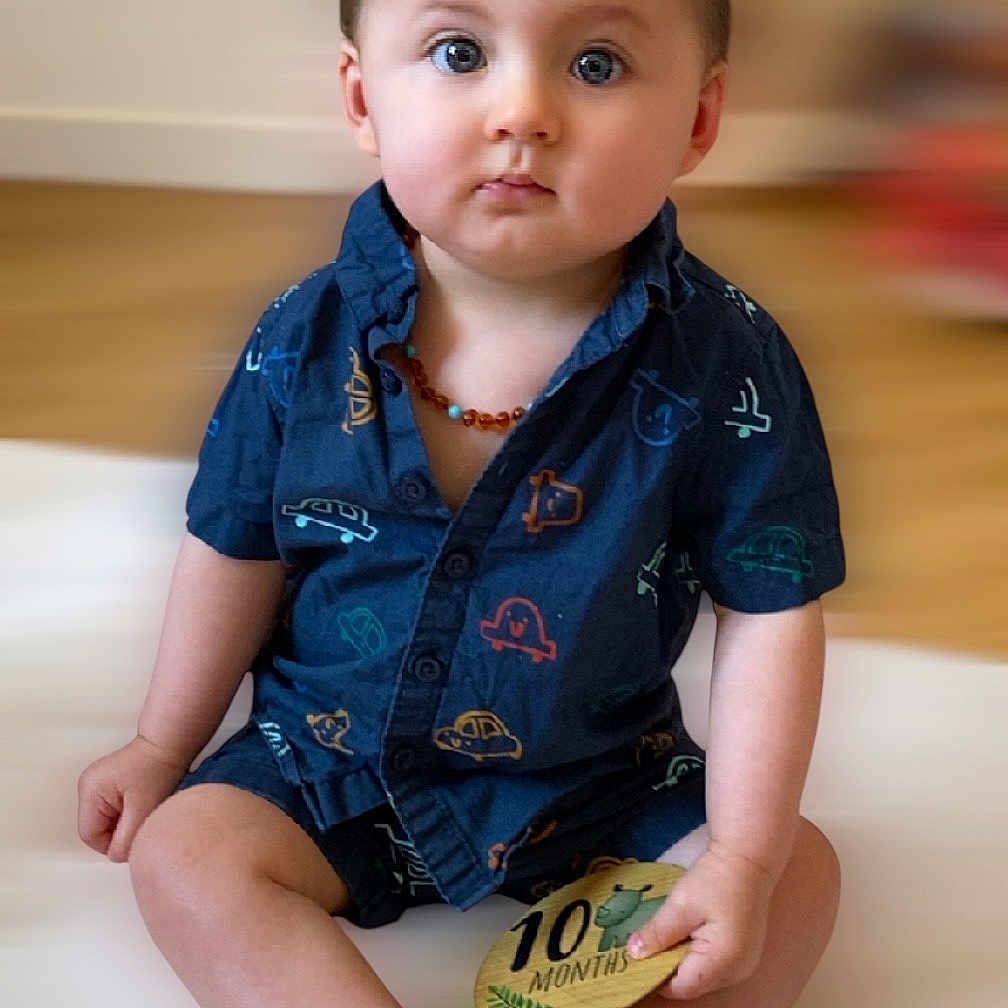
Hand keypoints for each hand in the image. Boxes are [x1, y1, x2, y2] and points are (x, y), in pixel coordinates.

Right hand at [77, 734, 189, 862]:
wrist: (170, 743)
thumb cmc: (159, 768)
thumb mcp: (144, 810)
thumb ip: (127, 838)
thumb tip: (117, 856)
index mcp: (91, 791)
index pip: (90, 835)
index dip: (111, 844)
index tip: (134, 839)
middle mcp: (87, 786)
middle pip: (95, 828)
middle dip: (117, 832)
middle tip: (142, 823)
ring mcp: (96, 783)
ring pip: (103, 820)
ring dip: (122, 822)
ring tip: (143, 810)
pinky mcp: (107, 782)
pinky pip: (110, 809)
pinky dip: (124, 813)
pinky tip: (141, 803)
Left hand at [627, 844, 776, 999]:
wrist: (748, 857)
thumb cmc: (715, 879)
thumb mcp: (681, 904)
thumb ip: (658, 933)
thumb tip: (633, 954)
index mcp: (722, 963)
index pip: (680, 988)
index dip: (655, 977)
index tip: (634, 960)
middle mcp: (737, 972)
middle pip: (692, 984)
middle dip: (667, 968)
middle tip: (645, 946)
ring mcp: (744, 964)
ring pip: (702, 975)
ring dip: (681, 961)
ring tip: (663, 937)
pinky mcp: (744, 953)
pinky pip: (714, 965)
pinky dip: (696, 955)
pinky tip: (685, 933)